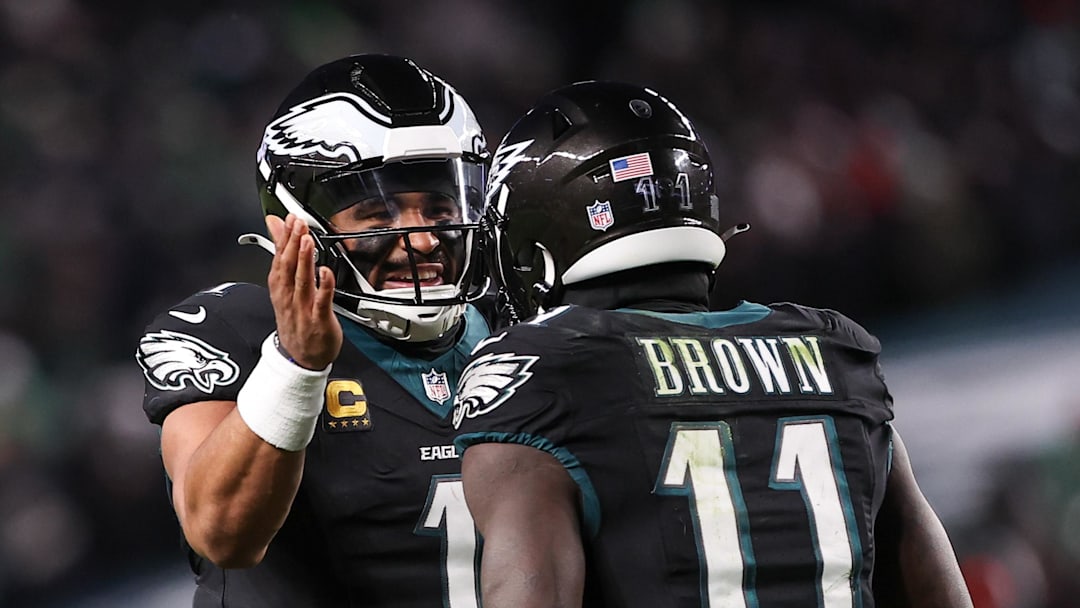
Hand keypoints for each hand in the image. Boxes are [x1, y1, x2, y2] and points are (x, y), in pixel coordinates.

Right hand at [265, 214, 342, 369]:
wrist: (301, 359)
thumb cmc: (295, 321)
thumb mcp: (284, 288)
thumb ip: (282, 256)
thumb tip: (276, 228)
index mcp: (280, 289)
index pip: (279, 259)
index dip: (283, 238)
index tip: (286, 219)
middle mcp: (289, 298)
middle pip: (288, 267)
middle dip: (292, 243)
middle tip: (297, 223)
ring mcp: (303, 309)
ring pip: (302, 281)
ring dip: (304, 260)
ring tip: (307, 240)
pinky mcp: (319, 320)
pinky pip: (321, 301)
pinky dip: (323, 286)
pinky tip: (326, 272)